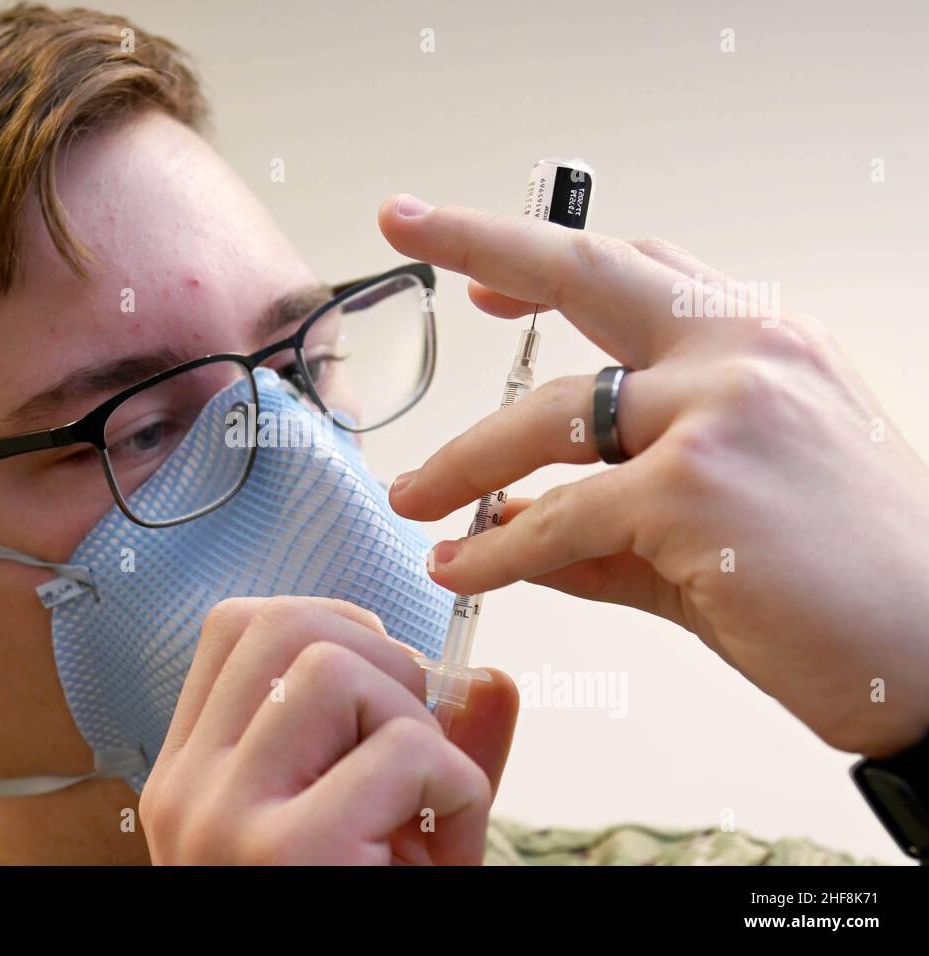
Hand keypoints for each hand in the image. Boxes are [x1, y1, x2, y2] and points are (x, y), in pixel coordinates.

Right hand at [139, 596, 518, 863]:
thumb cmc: (349, 915)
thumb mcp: (369, 831)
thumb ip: (430, 746)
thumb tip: (491, 677)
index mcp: (189, 775)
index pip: (235, 627)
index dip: (327, 625)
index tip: (377, 685)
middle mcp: (188, 791)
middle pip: (286, 625)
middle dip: (381, 660)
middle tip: (410, 741)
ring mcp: (226, 822)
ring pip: (339, 668)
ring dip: (416, 723)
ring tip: (420, 801)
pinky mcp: (289, 856)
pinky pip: (406, 751)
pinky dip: (456, 787)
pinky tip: (442, 848)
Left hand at [379, 195, 928, 757]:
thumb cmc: (841, 580)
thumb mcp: (722, 514)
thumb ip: (611, 509)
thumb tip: (512, 518)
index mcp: (759, 340)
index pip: (638, 269)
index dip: (547, 260)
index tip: (480, 273)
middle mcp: (742, 351)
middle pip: (584, 270)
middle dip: (483, 237)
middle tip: (409, 221)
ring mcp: (719, 410)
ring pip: (546, 419)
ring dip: (462, 460)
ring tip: (412, 497)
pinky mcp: (695, 487)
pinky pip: (561, 518)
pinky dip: (501, 549)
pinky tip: (463, 565)